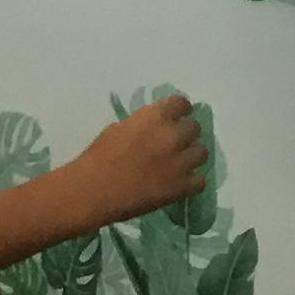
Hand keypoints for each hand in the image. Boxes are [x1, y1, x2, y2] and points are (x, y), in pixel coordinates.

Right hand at [84, 95, 207, 225]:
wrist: (92, 191)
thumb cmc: (98, 157)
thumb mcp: (119, 128)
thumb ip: (143, 124)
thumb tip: (154, 127)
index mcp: (155, 117)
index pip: (182, 103)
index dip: (179, 111)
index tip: (175, 118)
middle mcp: (173, 135)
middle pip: (195, 127)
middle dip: (185, 134)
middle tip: (174, 144)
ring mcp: (180, 162)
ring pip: (202, 152)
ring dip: (191, 156)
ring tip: (179, 164)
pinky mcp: (181, 187)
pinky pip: (200, 180)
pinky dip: (191, 181)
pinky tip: (179, 183)